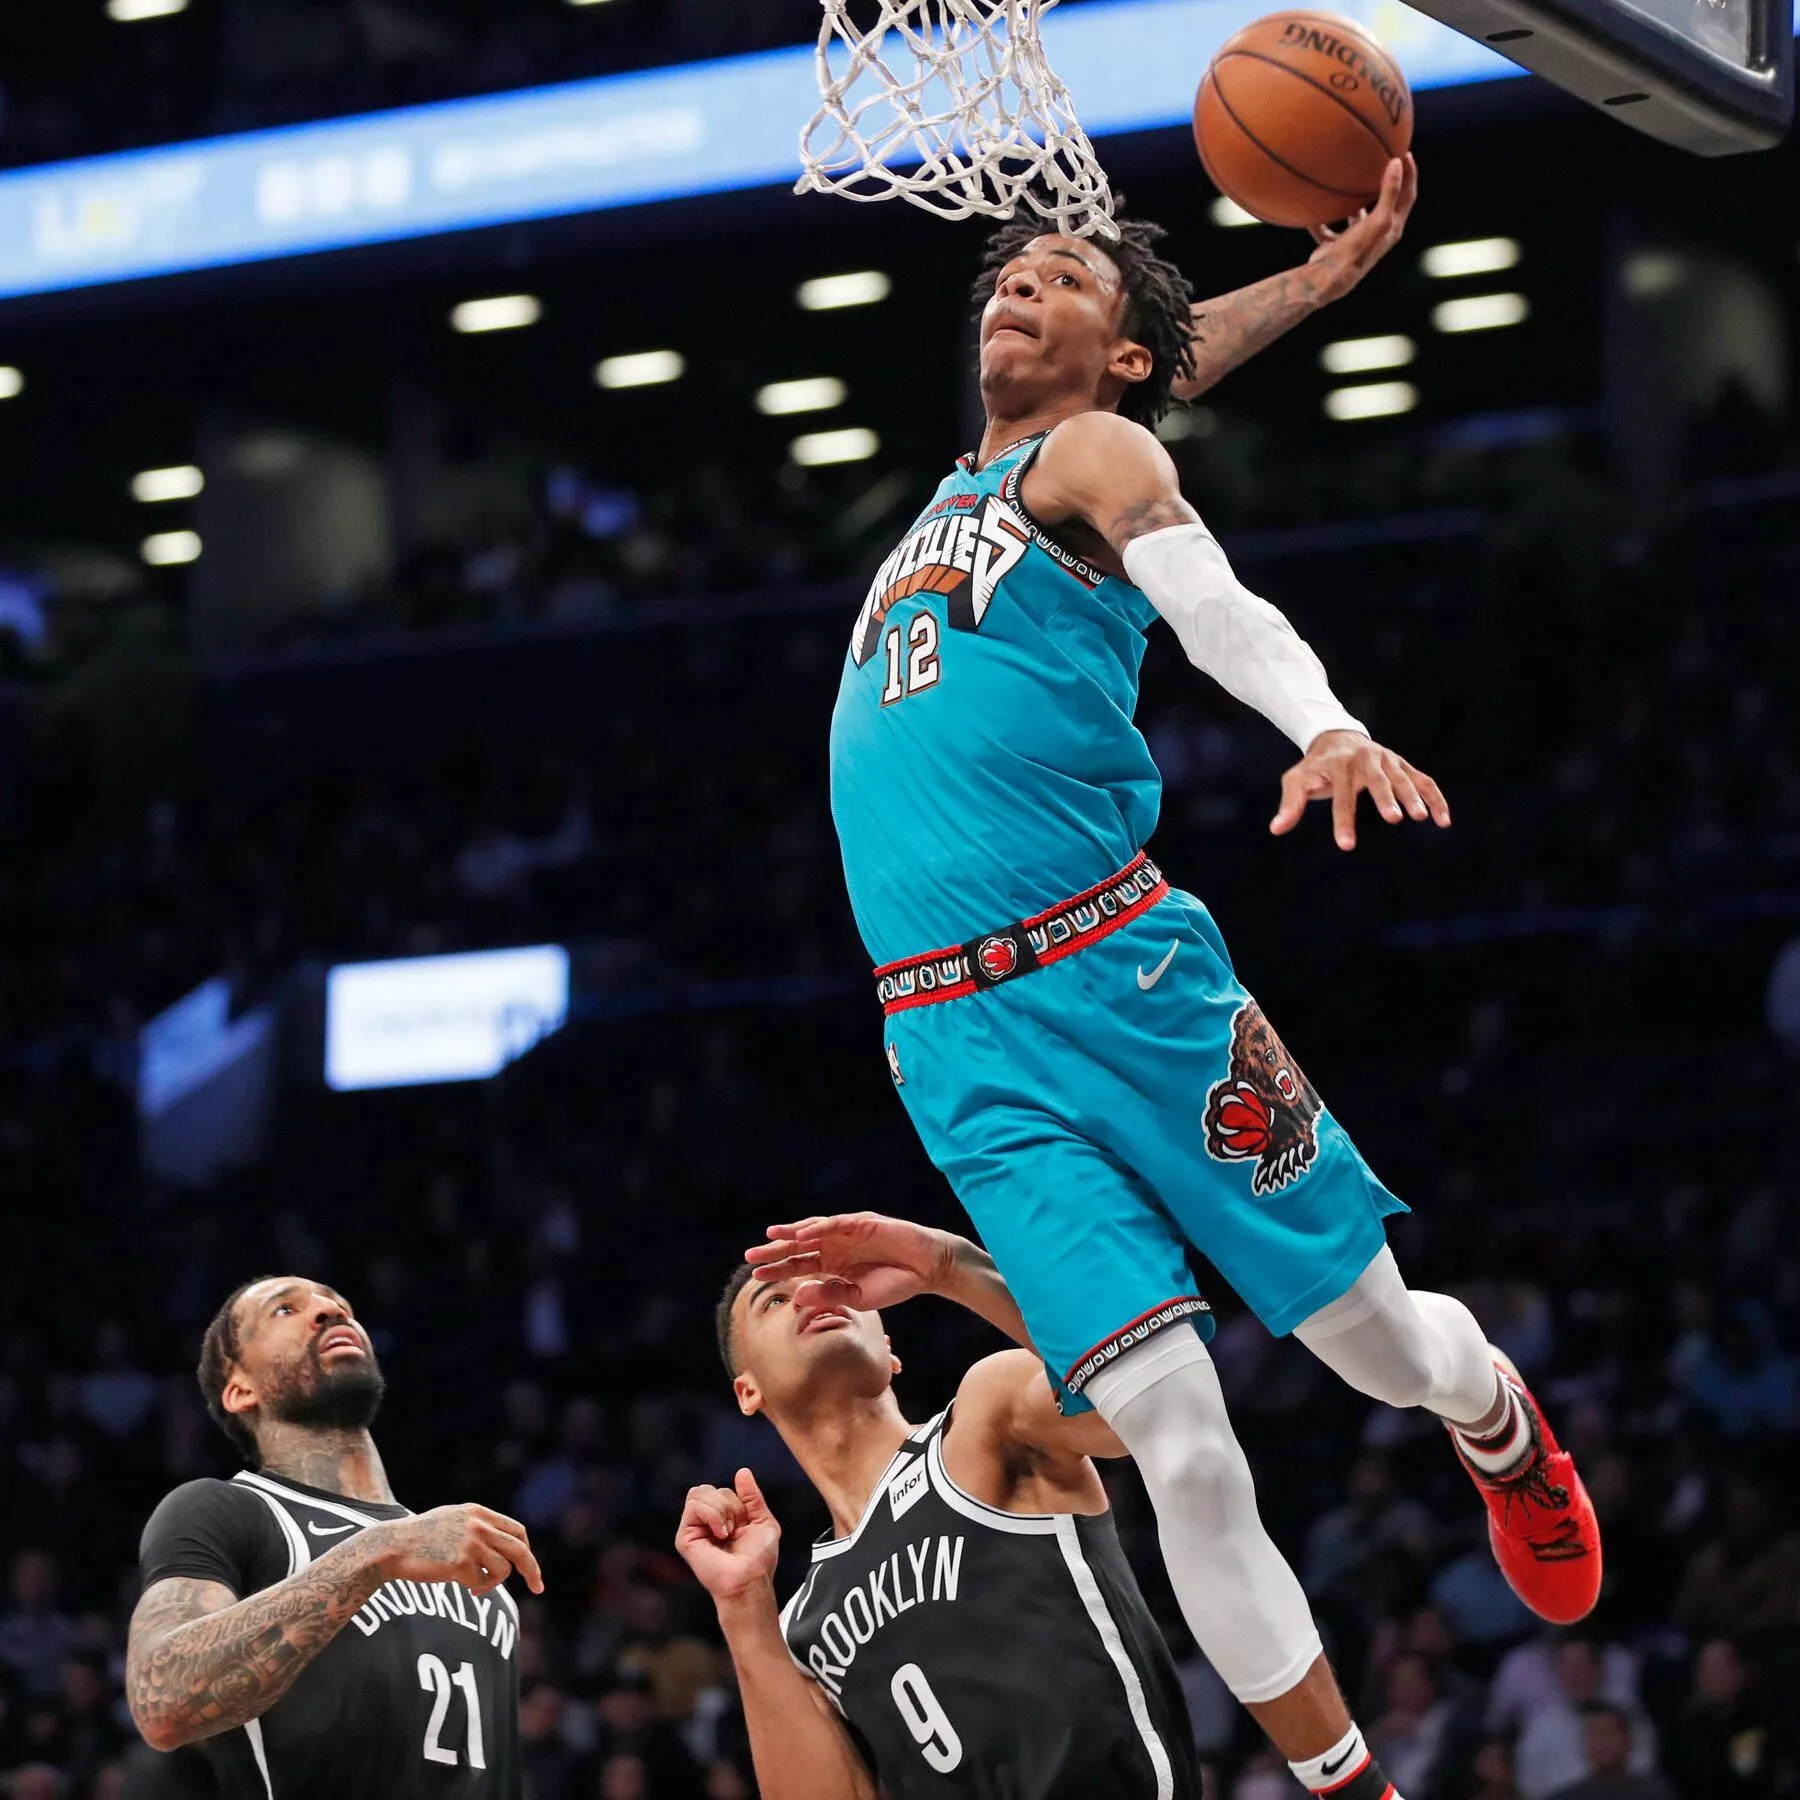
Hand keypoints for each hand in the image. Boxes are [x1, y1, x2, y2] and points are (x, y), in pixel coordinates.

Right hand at [362, 1504, 543, 1596]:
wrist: (392, 1547)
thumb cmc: (419, 1538)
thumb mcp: (452, 1520)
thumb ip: (476, 1527)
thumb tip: (500, 1545)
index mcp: (478, 1513)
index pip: (516, 1530)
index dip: (526, 1549)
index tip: (529, 1566)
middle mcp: (479, 1525)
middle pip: (520, 1549)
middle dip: (532, 1570)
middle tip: (539, 1587)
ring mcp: (471, 1543)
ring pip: (502, 1570)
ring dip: (493, 1583)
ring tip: (476, 1586)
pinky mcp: (461, 1562)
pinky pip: (482, 1582)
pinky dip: (478, 1588)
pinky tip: (464, 1587)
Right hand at [676, 1470, 781, 1604]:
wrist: (751, 1578)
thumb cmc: (759, 1558)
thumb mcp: (763, 1520)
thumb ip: (752, 1496)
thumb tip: (742, 1472)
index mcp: (721, 1518)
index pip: (721, 1490)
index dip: (738, 1502)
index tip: (744, 1525)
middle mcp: (705, 1523)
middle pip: (707, 1489)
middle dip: (728, 1504)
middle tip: (734, 1528)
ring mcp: (693, 1529)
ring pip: (698, 1493)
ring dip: (720, 1510)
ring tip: (726, 1532)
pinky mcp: (684, 1537)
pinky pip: (694, 1506)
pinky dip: (712, 1515)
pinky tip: (720, 1534)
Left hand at [745, 1212, 954, 1324]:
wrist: (927, 1269)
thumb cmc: (895, 1283)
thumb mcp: (858, 1297)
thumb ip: (829, 1296)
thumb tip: (796, 1297)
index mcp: (834, 1265)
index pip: (799, 1266)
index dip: (778, 1269)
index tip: (755, 1275)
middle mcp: (836, 1246)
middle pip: (799, 1247)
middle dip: (775, 1251)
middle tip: (750, 1255)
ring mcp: (848, 1233)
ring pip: (812, 1231)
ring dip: (791, 1234)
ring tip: (769, 1236)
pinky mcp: (862, 1222)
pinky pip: (835, 1224)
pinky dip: (818, 1228)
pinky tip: (801, 1234)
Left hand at [1270, 728, 1449, 850]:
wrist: (1337, 737)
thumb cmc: (1316, 766)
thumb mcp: (1297, 779)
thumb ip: (1290, 803)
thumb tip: (1276, 829)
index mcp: (1340, 764)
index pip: (1342, 795)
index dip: (1343, 820)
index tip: (1347, 846)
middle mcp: (1367, 760)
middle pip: (1378, 780)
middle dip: (1385, 798)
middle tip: (1394, 818)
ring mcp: (1388, 761)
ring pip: (1404, 778)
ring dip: (1414, 796)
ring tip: (1422, 818)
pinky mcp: (1403, 766)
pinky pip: (1424, 780)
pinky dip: (1435, 798)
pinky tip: (1443, 821)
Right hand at [1303, 155, 1417, 302]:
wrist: (1331, 277)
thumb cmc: (1358, 249)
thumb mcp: (1378, 218)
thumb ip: (1389, 191)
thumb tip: (1397, 162)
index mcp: (1392, 228)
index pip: (1408, 196)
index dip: (1409, 175)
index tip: (1405, 153)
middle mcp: (1377, 235)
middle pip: (1386, 205)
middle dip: (1386, 184)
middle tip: (1384, 161)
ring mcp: (1357, 242)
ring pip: (1358, 218)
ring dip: (1356, 203)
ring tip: (1351, 183)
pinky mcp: (1337, 248)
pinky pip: (1329, 231)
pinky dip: (1321, 222)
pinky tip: (1313, 212)